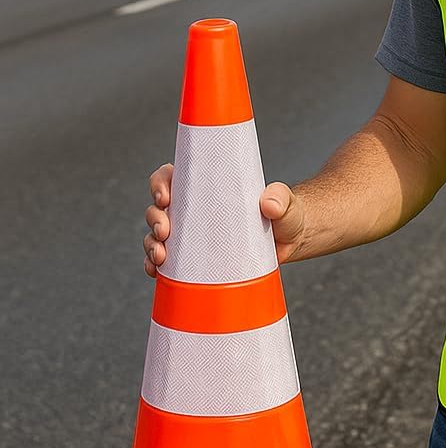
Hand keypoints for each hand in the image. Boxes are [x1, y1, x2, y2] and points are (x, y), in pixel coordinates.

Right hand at [143, 164, 307, 276]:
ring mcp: (193, 234)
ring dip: (151, 244)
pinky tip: (156, 271)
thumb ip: (279, 198)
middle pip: (158, 207)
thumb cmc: (285, 213)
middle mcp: (195, 208)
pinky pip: (166, 261)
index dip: (160, 183)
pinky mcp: (195, 258)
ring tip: (161, 257)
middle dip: (154, 218)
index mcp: (209, 186)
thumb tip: (268, 203)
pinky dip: (154, 266)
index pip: (173, 176)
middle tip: (167, 231)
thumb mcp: (284, 202)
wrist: (291, 241)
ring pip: (156, 235)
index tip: (166, 197)